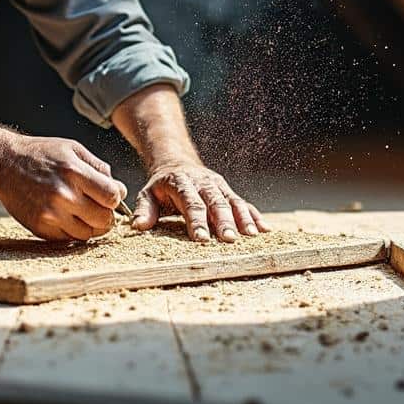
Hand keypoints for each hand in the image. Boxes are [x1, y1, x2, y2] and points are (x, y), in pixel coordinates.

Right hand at [0, 136, 126, 241]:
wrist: (4, 163)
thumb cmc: (42, 153)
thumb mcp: (73, 149)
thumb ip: (99, 168)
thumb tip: (119, 190)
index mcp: (74, 172)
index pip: (112, 197)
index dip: (115, 197)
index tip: (109, 194)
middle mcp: (63, 195)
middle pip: (104, 220)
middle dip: (107, 215)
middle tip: (100, 208)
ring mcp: (50, 214)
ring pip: (88, 235)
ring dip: (92, 227)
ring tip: (85, 214)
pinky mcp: (40, 228)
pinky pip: (68, 239)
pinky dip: (74, 232)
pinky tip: (69, 218)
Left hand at [131, 164, 268, 241]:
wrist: (176, 164)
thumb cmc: (161, 187)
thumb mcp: (147, 194)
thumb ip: (144, 210)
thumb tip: (138, 227)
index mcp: (181, 183)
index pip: (190, 203)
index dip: (196, 221)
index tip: (201, 238)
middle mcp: (202, 183)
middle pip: (215, 203)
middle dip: (223, 221)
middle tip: (229, 239)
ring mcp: (218, 186)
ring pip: (233, 201)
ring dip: (243, 218)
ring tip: (252, 236)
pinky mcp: (228, 191)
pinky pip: (244, 203)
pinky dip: (254, 216)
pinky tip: (265, 230)